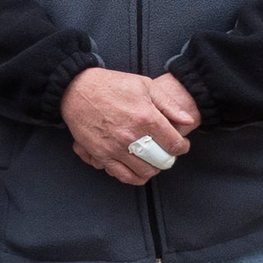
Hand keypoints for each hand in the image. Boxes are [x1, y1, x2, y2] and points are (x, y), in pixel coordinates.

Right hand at [61, 66, 199, 185]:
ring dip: (152, 168)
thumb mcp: (144, 85)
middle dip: (168, 159)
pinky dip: (134, 177)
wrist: (75, 89)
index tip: (180, 145)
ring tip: (151, 160)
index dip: (182, 147)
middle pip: (161, 161)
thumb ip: (169, 104)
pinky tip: (137, 169)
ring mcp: (114, 147)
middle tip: (166, 154)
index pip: (175, 144)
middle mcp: (131, 136)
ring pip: (144, 171)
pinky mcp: (100, 153)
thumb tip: (187, 120)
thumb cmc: (110, 85)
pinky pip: (122, 175)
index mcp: (146, 117)